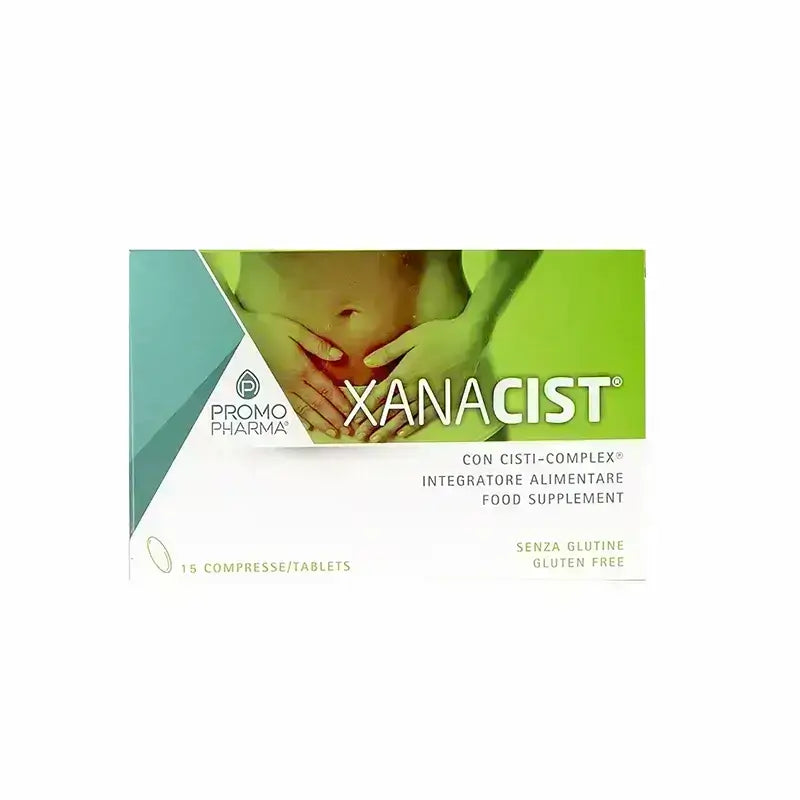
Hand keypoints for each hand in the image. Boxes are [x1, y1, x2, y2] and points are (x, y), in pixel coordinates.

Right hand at [246, 312, 351, 436]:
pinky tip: (308, 427)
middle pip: (318, 404)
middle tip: (346, 429)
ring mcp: (282, 389)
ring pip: (305, 410)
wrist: (239, 335)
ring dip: (320, 422)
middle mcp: (293, 383)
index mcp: (302, 368)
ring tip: (332, 432)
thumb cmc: (268, 328)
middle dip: (334, 418)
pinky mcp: (273, 390)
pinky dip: (300, 419)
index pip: (326, 390)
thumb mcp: (295, 330)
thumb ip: (318, 345)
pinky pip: (289, 409)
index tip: (350, 413)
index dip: (340, 402)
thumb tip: (339, 356)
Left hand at [354, 314, 488, 441]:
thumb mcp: (410, 338)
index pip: (381, 394)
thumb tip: (367, 361)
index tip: (356, 418)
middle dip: (374, 423)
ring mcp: (432, 394)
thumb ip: (388, 352)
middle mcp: (417, 387)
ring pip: (407, 415)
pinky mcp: (446, 397)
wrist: (469, 338)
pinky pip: (428, 415)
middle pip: (391, 409)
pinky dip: (415, 425)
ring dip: (391, 428)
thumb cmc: (439, 334)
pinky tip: (404, 433)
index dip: (367, 407)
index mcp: (406, 372)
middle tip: (362, 436)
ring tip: (378, 439)